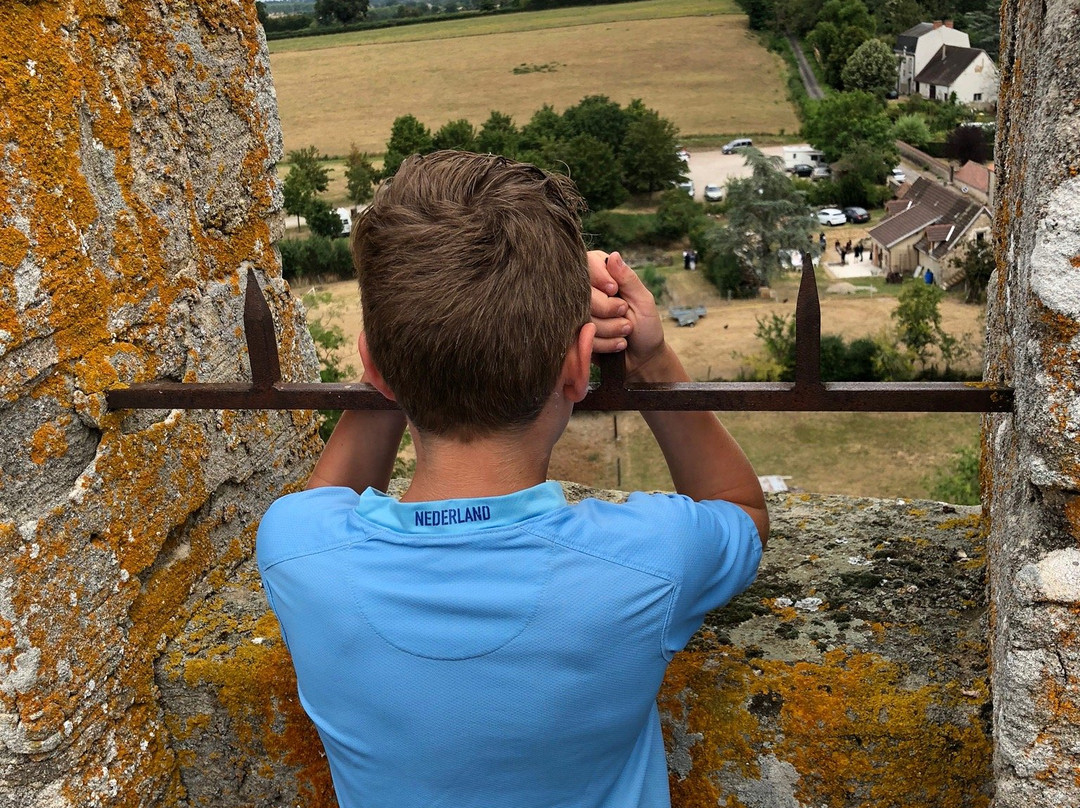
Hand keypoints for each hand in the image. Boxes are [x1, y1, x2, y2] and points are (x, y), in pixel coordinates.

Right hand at [588, 250, 666, 380]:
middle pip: (582, 292)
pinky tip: (617, 345)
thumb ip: (628, 279)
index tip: (614, 290)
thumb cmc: (646, 327)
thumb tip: (613, 256)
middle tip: (625, 314)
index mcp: (604, 277)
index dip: (598, 277)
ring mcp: (578, 314)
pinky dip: (604, 343)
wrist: (642, 360)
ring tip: (625, 332)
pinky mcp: (575, 335)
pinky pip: (581, 336)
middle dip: (608, 308)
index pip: (587, 263)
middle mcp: (587, 292)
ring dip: (610, 328)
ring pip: (582, 316)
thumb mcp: (643, 300)